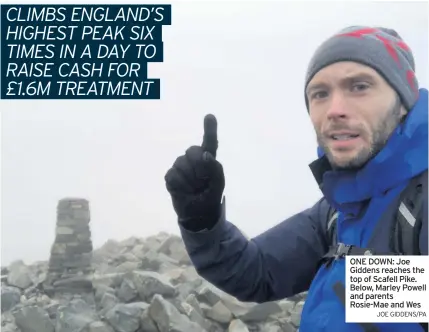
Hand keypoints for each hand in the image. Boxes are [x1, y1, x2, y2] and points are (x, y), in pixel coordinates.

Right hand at [165, 114, 224, 230]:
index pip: (209, 142)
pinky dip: (180, 186)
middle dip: (198, 168)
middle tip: (202, 182)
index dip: (209, 129)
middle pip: (193, 151)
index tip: (209, 116)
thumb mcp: (218, 185)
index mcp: (209, 159)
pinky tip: (184, 191)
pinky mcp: (171, 176)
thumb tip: (205, 154)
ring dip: (190, 180)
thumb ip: (214, 169)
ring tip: (193, 188)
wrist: (198, 215)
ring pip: (182, 164)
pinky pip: (173, 175)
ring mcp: (180, 166)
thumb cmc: (210, 197)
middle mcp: (194, 159)